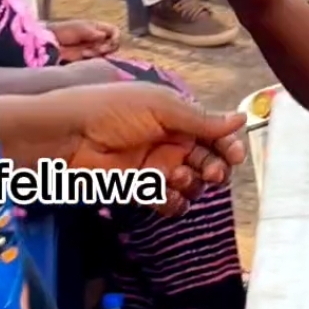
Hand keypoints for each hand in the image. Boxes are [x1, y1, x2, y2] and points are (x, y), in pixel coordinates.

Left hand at [52, 18, 120, 61]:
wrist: (51, 42)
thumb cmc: (64, 31)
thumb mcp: (80, 28)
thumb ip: (93, 32)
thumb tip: (105, 36)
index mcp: (97, 28)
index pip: (114, 31)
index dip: (116, 37)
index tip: (112, 41)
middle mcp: (97, 38)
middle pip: (113, 44)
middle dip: (107, 47)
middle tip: (99, 49)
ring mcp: (93, 48)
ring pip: (106, 54)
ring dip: (98, 53)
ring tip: (85, 53)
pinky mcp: (87, 58)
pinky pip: (97, 60)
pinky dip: (93, 59)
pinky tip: (84, 55)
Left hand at [59, 80, 245, 215]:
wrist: (68, 136)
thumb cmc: (111, 109)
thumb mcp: (160, 106)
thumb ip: (201, 119)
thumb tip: (240, 118)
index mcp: (176, 116)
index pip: (213, 133)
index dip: (227, 144)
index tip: (235, 155)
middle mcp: (170, 141)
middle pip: (208, 161)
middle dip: (215, 168)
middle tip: (212, 172)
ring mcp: (156, 167)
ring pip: (193, 184)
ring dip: (192, 183)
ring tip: (175, 176)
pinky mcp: (141, 190)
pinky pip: (169, 203)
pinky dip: (173, 203)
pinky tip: (166, 193)